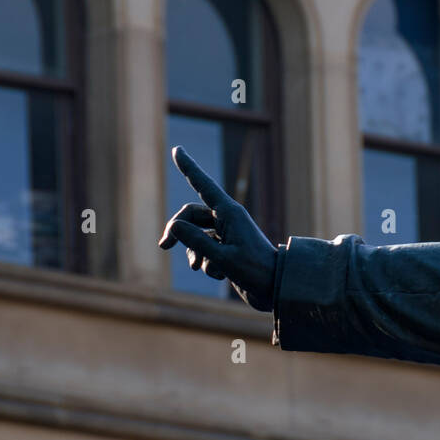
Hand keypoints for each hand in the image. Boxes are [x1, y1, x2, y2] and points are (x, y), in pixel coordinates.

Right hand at [159, 146, 276, 310]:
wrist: (276, 289)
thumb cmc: (255, 271)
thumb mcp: (222, 258)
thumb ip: (196, 241)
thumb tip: (174, 225)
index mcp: (230, 213)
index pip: (203, 185)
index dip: (189, 167)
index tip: (177, 150)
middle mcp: (228, 220)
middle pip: (191, 215)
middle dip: (176, 229)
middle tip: (163, 246)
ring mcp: (227, 235)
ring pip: (196, 236)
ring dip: (193, 252)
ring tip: (199, 267)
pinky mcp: (227, 251)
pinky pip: (205, 252)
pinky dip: (206, 264)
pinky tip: (219, 275)